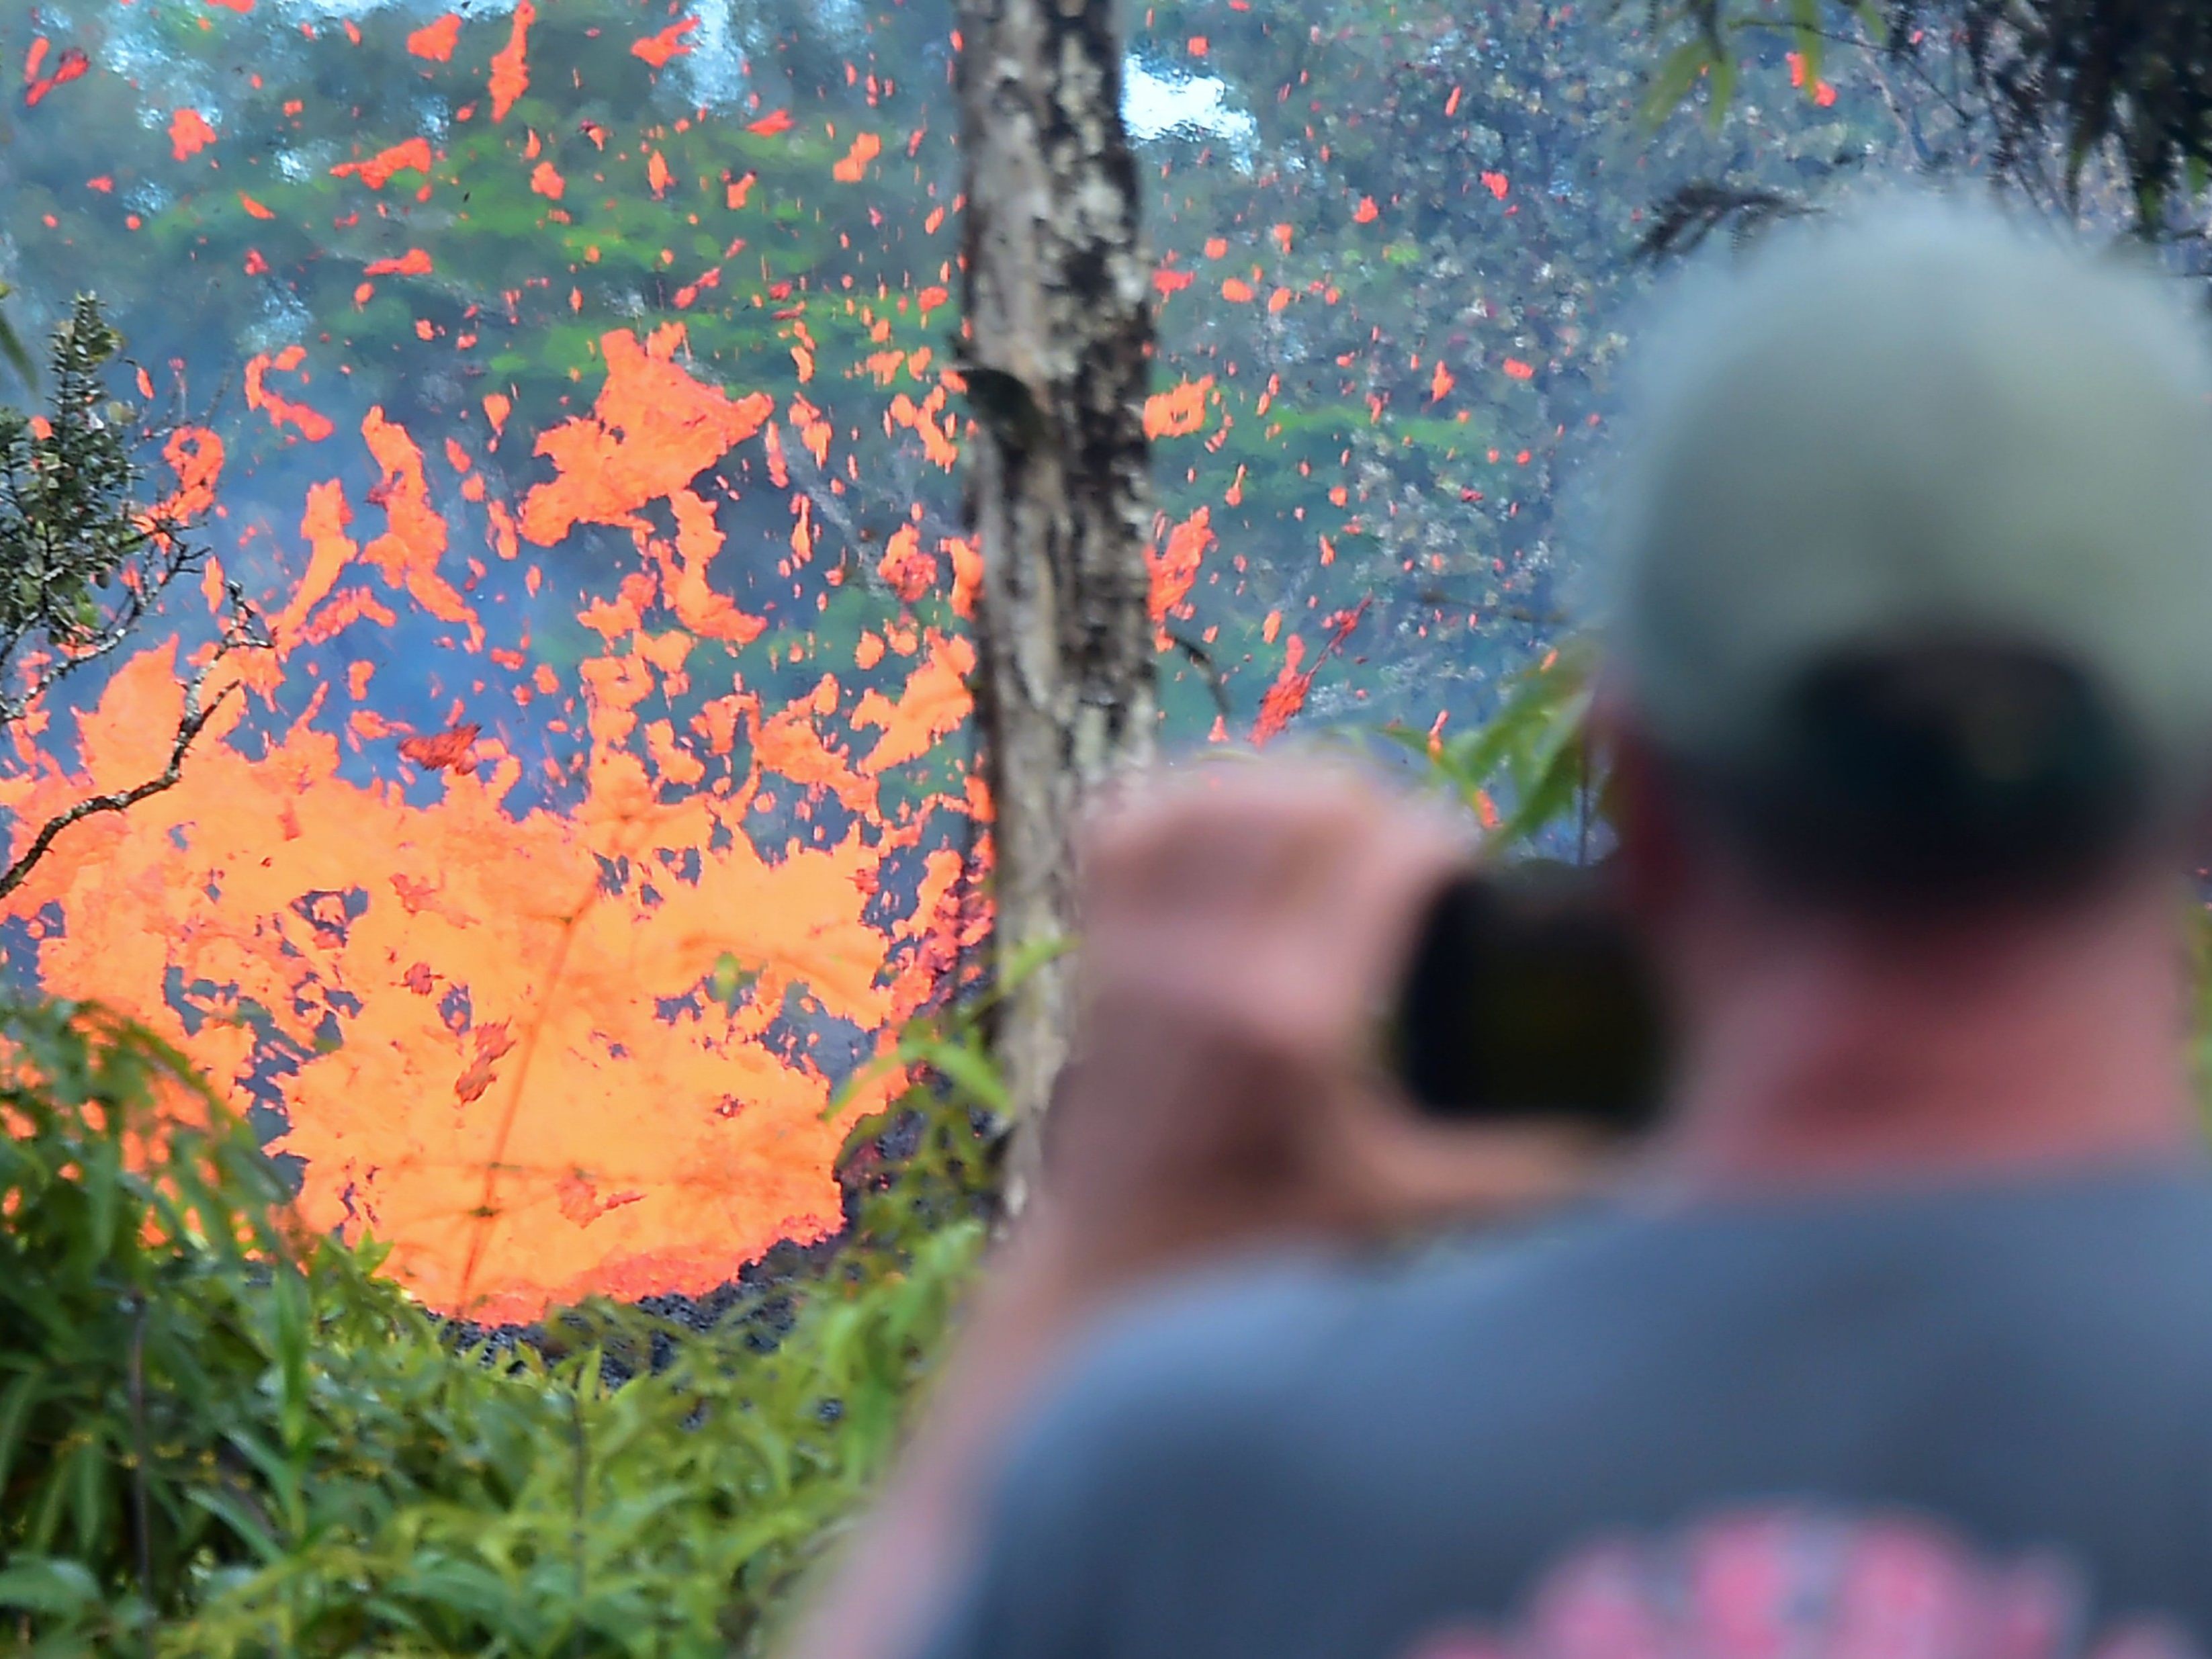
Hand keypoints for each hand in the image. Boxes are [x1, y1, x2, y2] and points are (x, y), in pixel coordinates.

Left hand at [1024, 754, 1611, 1293]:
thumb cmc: (1266, 1242)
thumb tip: (1641, 1159)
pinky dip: (1187, 802)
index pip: (1392, 850)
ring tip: (1331, 836)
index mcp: (1297, 1021)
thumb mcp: (1401, 1206)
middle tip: (1402, 858)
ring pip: (1225, 789)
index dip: (1443, 843)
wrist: (1117, 1265)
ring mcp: (1142, 947)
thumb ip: (1517, 1175)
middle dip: (1378, 808)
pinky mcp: (1095, 940)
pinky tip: (1236, 826)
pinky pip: (1134, 817)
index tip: (1461, 879)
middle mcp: (1211, 966)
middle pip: (1315, 797)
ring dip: (1289, 794)